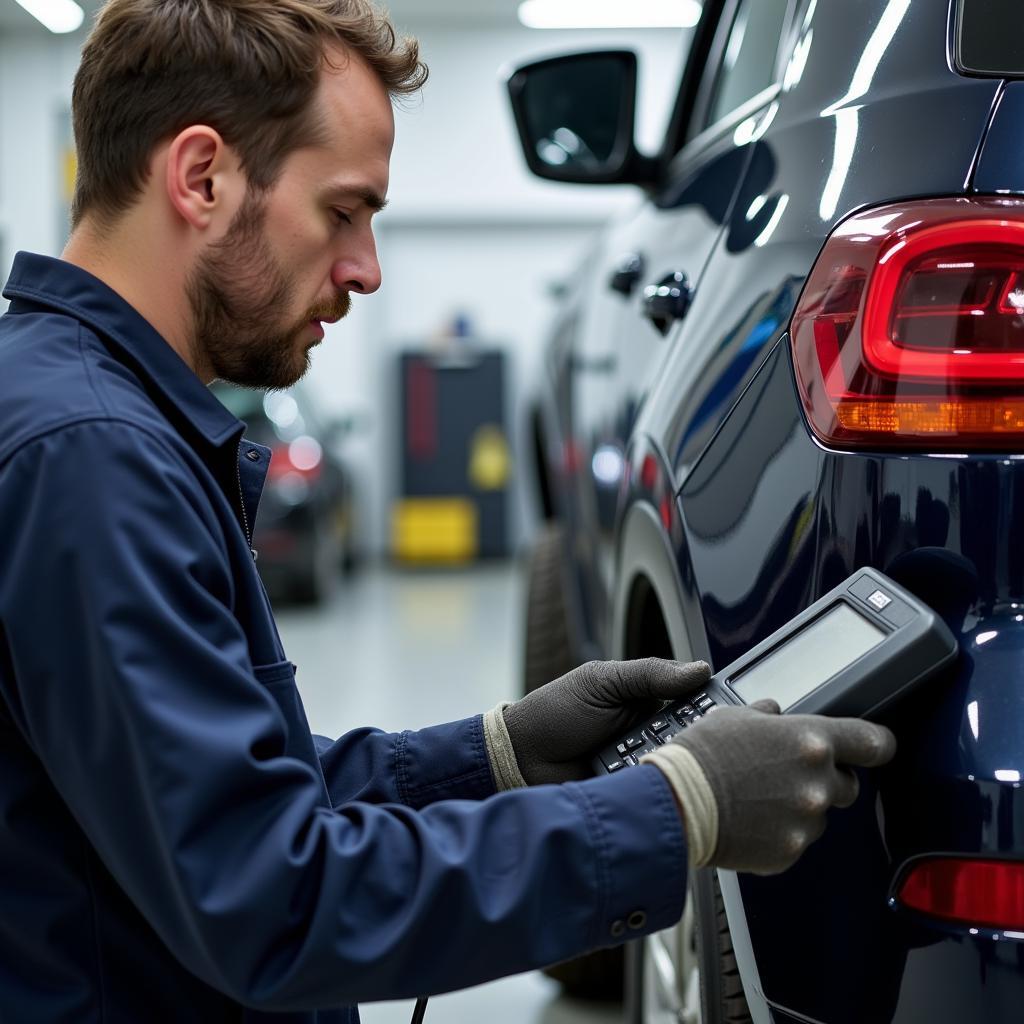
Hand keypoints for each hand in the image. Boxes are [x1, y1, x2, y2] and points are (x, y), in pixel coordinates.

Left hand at [502, 658, 710, 784]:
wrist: (520, 758)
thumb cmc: (555, 713)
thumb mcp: (602, 683)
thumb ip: (649, 674)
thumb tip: (700, 670)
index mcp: (644, 699)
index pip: (690, 700)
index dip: (708, 704)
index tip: (722, 708)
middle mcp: (649, 731)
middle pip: (690, 736)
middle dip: (690, 737)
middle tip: (687, 737)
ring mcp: (641, 761)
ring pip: (677, 764)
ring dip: (673, 761)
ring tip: (665, 758)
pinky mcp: (632, 790)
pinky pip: (656, 790)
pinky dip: (656, 785)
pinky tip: (655, 781)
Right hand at [645, 700, 896, 874]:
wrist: (676, 803)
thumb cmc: (702, 756)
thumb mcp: (733, 716)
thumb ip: (766, 716)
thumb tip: (774, 717)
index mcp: (810, 741)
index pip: (872, 742)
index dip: (878, 744)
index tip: (876, 748)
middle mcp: (817, 783)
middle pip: (847, 785)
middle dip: (824, 780)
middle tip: (786, 777)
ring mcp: (805, 822)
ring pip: (819, 816)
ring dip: (799, 809)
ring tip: (757, 801)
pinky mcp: (789, 853)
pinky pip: (795, 841)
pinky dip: (778, 833)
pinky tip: (749, 821)